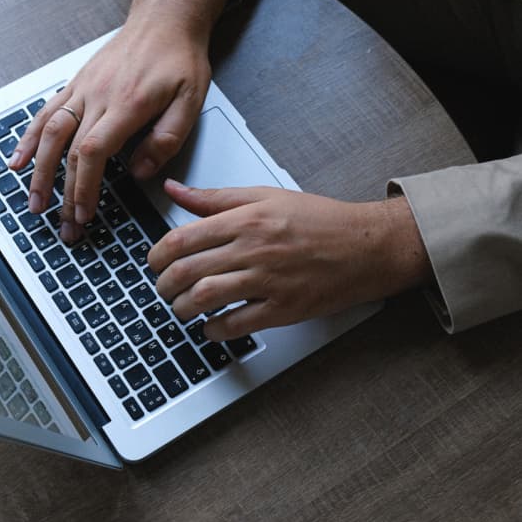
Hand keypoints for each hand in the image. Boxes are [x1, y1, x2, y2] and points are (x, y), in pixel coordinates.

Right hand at [8, 0, 232, 240]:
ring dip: (38, 171)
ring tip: (33, 202)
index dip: (83, 186)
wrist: (164, 19)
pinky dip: (28, 138)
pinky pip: (46, 112)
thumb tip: (140, 171)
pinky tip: (18, 159)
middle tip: (62, 225)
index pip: (93, 152)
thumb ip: (167, 138)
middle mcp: (97, 96)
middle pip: (68, 150)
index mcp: (127, 104)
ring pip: (49, 133)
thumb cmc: (179, 59)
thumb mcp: (191, 101)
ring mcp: (82, 89)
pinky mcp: (76, 85)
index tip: (83, 213)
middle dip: (62, 193)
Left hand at [148, 181, 431, 339]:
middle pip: (188, 270)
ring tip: (183, 309)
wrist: (366, 246)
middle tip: (163, 290)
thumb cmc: (320, 221)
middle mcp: (254, 248)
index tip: (155, 263)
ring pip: (206, 298)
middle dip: (165, 286)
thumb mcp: (265, 197)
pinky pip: (237, 324)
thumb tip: (175, 191)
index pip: (182, 238)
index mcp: (246, 219)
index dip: (157, 256)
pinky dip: (215, 330)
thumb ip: (216, 198)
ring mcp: (268, 280)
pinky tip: (211, 327)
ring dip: (184, 308)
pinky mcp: (283, 308)